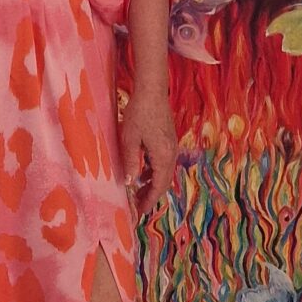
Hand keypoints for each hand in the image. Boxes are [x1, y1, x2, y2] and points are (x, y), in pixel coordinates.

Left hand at [120, 89, 176, 213]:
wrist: (152, 91)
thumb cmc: (139, 113)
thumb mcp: (130, 139)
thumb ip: (131, 162)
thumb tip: (130, 183)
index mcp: (163, 156)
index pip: (158, 185)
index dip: (150, 200)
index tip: (140, 211)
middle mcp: (171, 153)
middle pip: (164, 181)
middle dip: (152, 194)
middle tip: (138, 205)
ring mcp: (172, 145)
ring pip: (164, 171)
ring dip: (153, 182)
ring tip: (138, 190)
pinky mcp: (169, 139)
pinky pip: (164, 162)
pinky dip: (154, 171)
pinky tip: (143, 170)